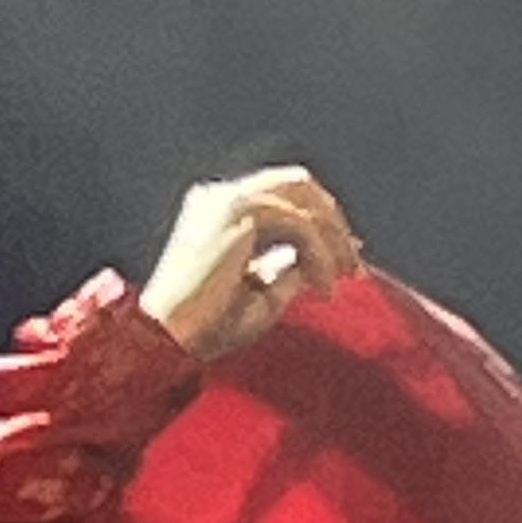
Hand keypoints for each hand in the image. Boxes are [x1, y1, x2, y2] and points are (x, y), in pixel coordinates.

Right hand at [139, 166, 364, 361]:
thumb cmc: (205, 328)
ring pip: (304, 201)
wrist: (167, 338)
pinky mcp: (237, 214)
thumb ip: (286, 270)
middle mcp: (222, 196)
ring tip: (341, 279)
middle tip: (353, 264)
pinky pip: (299, 224)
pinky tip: (322, 287)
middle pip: (299, 184)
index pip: (283, 196)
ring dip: (330, 241)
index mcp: (219, 209)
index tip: (347, 256)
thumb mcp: (260, 295)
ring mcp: (228, 200)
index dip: (321, 221)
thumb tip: (316, 258)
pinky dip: (319, 255)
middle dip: (333, 222)